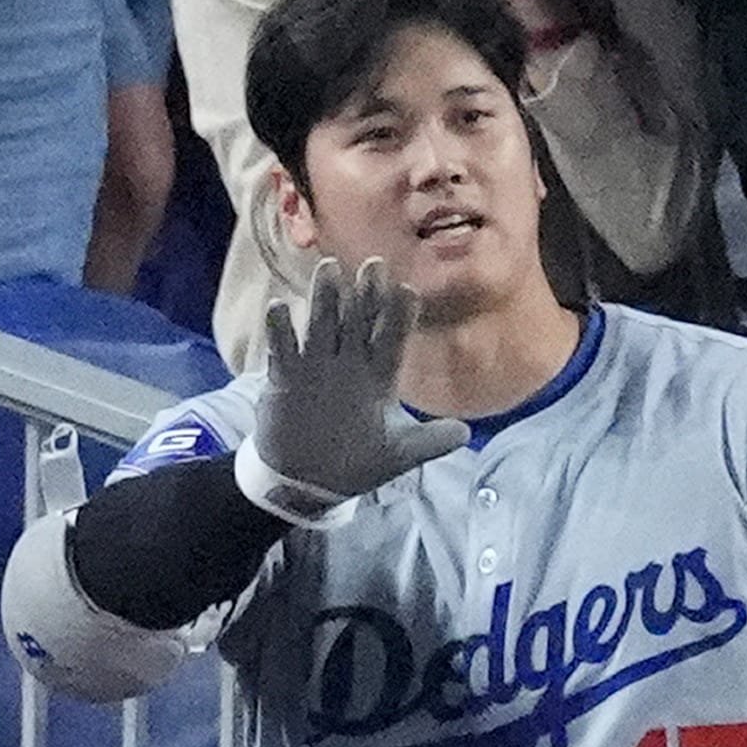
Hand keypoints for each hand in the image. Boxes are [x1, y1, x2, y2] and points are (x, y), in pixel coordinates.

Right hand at [243, 258, 466, 525]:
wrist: (309, 481)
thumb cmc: (356, 463)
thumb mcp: (399, 455)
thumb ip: (431, 442)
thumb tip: (466, 434)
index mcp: (378, 377)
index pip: (392, 339)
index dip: (399, 316)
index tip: (407, 291)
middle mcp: (349, 364)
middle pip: (359, 322)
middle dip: (366, 295)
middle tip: (374, 264)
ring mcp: (316, 368)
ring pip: (322, 325)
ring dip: (325, 299)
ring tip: (329, 269)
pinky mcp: (285, 379)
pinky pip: (282, 349)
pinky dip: (281, 330)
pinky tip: (281, 306)